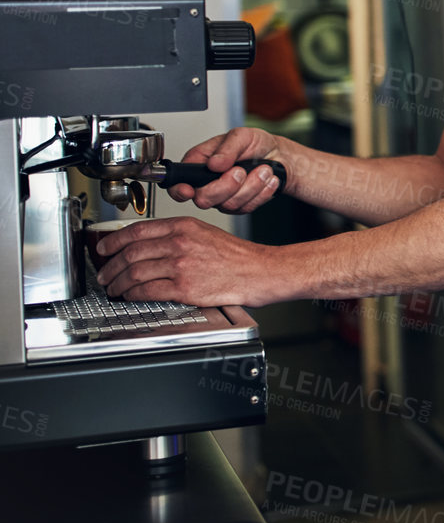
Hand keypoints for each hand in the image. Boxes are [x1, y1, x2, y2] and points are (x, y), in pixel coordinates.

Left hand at [94, 217, 294, 305]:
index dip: (113, 241)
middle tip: (104, 274)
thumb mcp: (205, 233)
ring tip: (114, 289)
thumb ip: (176, 235)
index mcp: (183, 226)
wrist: (260, 271)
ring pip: (134, 273)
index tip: (104, 248)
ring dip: (118, 283)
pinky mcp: (185, 287)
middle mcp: (179, 243)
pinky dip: (133, 295)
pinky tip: (131, 296)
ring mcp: (181, 265)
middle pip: (130, 253)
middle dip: (110, 266)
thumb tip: (146, 245)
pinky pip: (147, 291)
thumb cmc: (237, 256)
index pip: (136, 231)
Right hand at [167, 127, 285, 213]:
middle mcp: (207, 184)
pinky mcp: (240, 206)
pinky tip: (268, 180)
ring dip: (252, 186)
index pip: (177, 183)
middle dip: (227, 186)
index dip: (180, 190)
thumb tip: (213, 163)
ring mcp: (223, 197)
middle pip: (204, 199)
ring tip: (263, 169)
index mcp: (199, 164)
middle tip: (241, 170)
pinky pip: (247, 208)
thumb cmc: (256, 144)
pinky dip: (262, 192)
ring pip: (229, 205)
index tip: (190, 190)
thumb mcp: (242, 136)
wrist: (279, 156)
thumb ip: (227, 148)